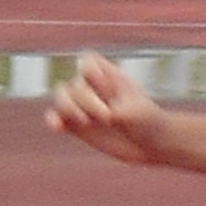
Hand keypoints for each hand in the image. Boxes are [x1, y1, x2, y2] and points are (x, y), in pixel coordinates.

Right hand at [46, 53, 177, 167]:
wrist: (152, 145)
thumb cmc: (150, 123)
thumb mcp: (138, 114)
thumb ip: (118, 111)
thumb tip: (103, 116)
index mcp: (110, 75)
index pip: (88, 60)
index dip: (92, 73)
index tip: (109, 92)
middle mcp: (94, 88)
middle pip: (74, 83)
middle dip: (87, 101)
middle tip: (108, 118)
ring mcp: (83, 106)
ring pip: (61, 98)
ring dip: (67, 109)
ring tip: (83, 122)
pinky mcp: (76, 125)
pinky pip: (56, 118)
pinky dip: (53, 121)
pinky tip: (57, 128)